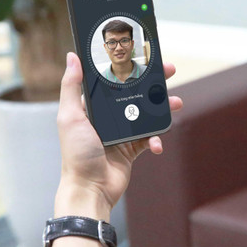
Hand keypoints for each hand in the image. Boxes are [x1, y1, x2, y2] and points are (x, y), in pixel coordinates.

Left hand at [54, 52, 182, 219]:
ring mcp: (121, 133)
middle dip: (153, 83)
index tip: (145, 58)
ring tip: (176, 104)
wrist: (90, 189)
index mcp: (93, 107)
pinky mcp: (132, 149)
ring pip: (147, 114)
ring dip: (163, 109)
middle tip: (169, 72)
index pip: (114, 81)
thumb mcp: (70, 117)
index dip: (130, 68)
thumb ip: (71, 87)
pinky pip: (149, 138)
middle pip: (135, 94)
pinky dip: (156, 139)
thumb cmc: (76, 155)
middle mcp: (108, 117)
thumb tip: (72, 57)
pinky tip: (156, 144)